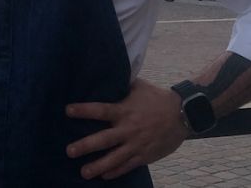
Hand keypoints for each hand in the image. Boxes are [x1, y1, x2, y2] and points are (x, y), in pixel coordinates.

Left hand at [65, 77, 187, 179]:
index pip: (100, 110)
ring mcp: (137, 144)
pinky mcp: (146, 155)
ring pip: (114, 158)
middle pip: (103, 139)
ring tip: (83, 173)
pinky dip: (116, 171)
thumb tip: (106, 74)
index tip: (67, 111)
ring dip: (98, 166)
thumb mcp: (138, 86)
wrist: (183, 113)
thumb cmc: (157, 97)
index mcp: (124, 110)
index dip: (83, 110)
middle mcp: (128, 128)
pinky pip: (129, 166)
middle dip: (85, 146)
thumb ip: (121, 85)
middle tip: (69, 151)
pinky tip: (104, 176)